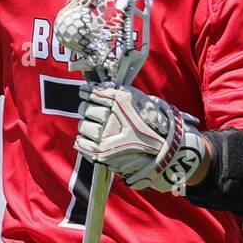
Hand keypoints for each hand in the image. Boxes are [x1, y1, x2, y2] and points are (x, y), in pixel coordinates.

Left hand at [75, 84, 208, 192]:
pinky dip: (83, 140)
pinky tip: (91, 139)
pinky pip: (81, 143)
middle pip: (86, 109)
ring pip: (83, 126)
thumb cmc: (152, 127)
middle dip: (88, 108)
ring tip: (96, 127)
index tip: (85, 92)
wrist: (162, 154)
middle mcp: (110, 121)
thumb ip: (120, 93)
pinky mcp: (100, 154)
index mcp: (120, 104)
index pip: (94, 93)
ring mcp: (103, 139)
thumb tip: (100, 88)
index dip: (87, 92)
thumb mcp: (140, 102)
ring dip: (87, 125)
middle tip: (94, 111)